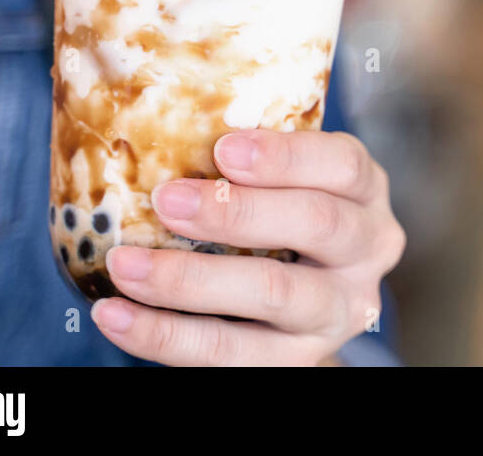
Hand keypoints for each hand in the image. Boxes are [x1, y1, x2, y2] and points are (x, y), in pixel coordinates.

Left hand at [89, 129, 404, 365]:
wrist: (303, 304)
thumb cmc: (283, 216)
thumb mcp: (291, 181)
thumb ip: (251, 159)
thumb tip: (154, 121)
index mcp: (366, 193)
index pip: (344, 166)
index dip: (287, 156)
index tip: (222, 148)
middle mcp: (367, 253)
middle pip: (318, 225)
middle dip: (236, 212)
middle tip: (166, 201)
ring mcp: (337, 312)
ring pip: (275, 294)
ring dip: (190, 279)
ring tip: (125, 265)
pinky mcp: (298, 361)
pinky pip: (229, 352)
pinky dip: (164, 335)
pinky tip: (115, 314)